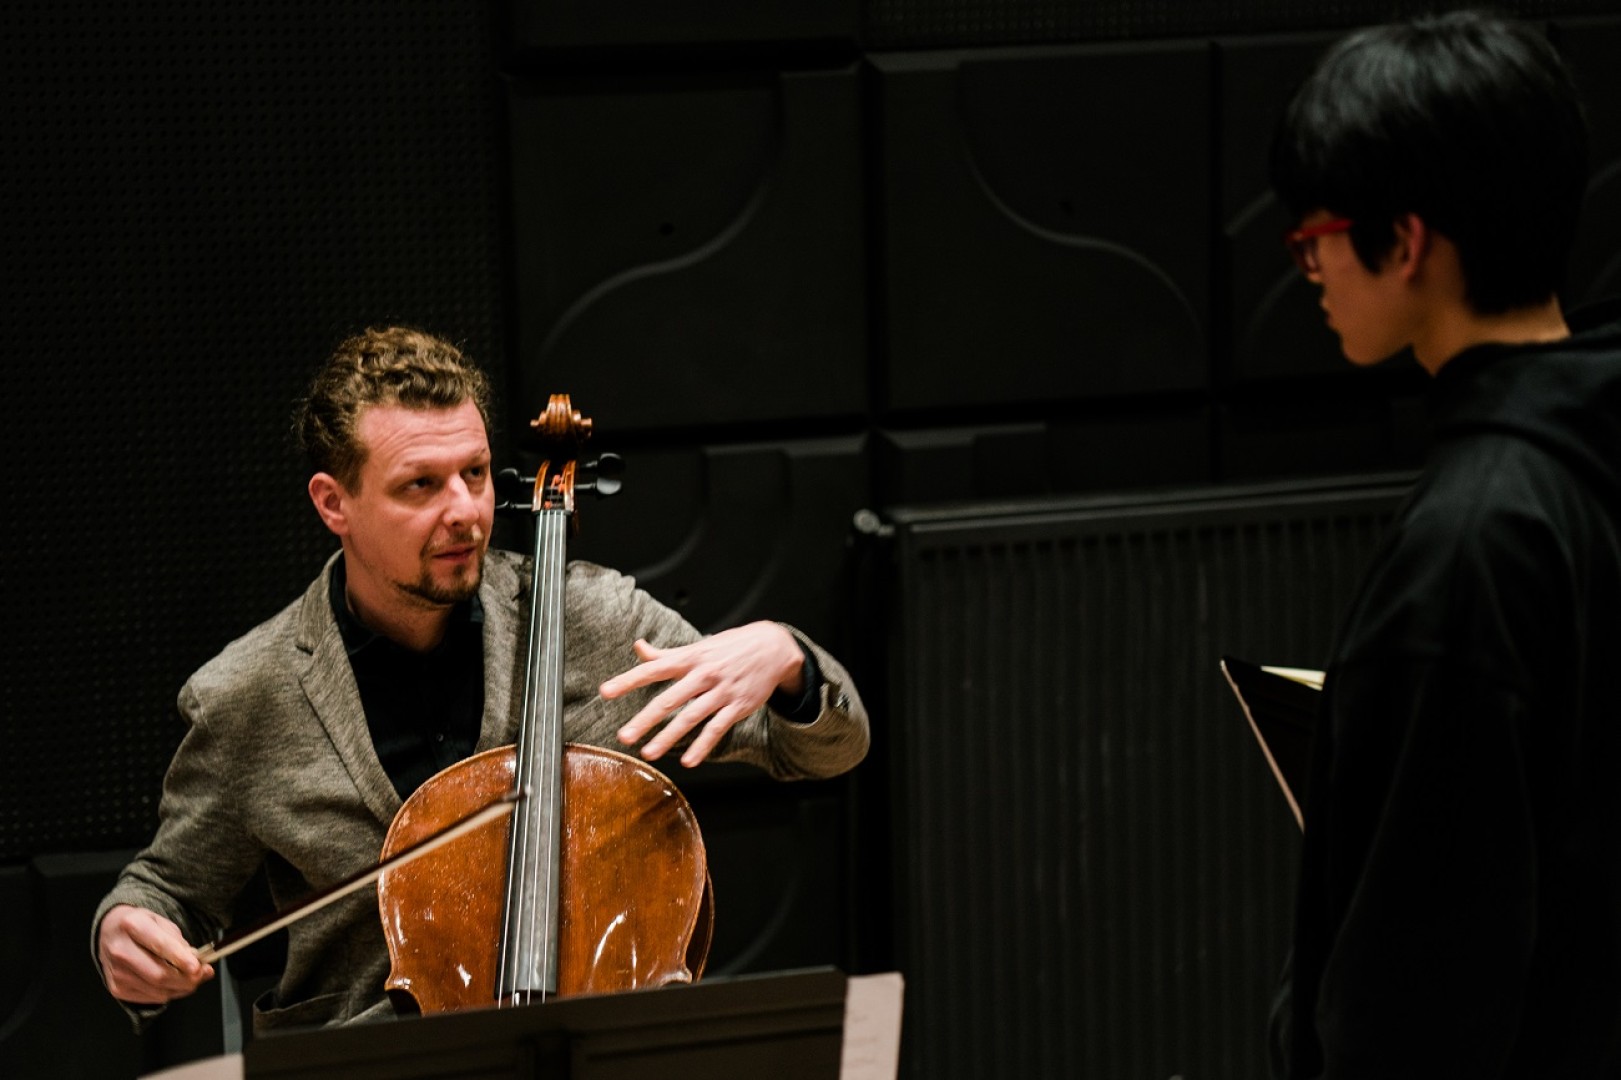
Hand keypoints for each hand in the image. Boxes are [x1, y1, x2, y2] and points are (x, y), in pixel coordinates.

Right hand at [98, 904, 213, 1004]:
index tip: (197, 967)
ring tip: (193, 978)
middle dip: (186, 979)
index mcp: (132, 925)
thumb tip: (197, 961)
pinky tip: (175, 983)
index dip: (180, 958)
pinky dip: (169, 993)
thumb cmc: (141, 926)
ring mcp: (116, 972)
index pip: (159, 945)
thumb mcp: (161, 922)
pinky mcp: (116, 988)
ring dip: (181, 988)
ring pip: (157, 990)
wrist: (110, 932)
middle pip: (158, 974)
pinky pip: (150, 998)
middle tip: (204, 974)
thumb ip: (179, 941)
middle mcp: (120, 950)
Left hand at [600, 622, 806, 767]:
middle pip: (669, 699)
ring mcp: (721, 692)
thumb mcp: (699, 646)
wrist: (774, 647)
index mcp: (690, 658)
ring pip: (691, 717)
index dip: (628, 680)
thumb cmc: (731, 647)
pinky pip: (717, 728)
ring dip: (668, 737)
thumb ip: (667, 653)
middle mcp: (703, 674)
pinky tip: (688, 761)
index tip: (605, 691)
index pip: (653, 668)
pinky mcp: (737, 706)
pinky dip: (702, 745)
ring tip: (649, 753)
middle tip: (624, 736)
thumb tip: (638, 648)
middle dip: (645, 719)